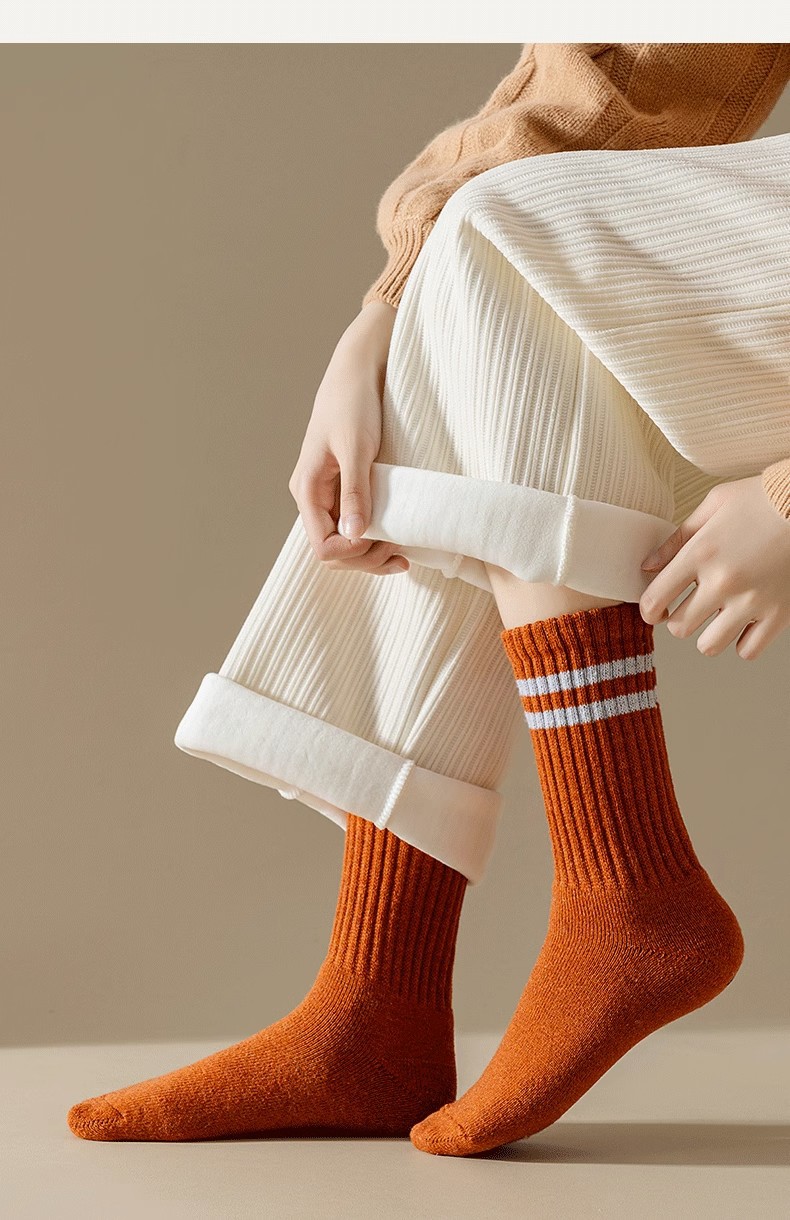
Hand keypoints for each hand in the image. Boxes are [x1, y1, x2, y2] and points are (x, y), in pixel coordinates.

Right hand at [288, 301, 410, 576]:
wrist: (358, 368)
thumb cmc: (353, 401)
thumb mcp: (356, 447)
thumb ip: (354, 491)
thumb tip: (352, 535)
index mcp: (308, 488)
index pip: (322, 547)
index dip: (351, 555)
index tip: (384, 543)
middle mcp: (313, 496)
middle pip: (332, 550)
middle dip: (364, 559)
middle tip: (401, 552)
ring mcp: (328, 493)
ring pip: (344, 542)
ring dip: (370, 553)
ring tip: (402, 549)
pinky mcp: (344, 486)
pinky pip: (354, 524)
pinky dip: (375, 536)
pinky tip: (398, 536)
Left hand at [638, 475, 789, 659]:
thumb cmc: (763, 498)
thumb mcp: (715, 504)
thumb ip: (678, 537)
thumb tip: (648, 566)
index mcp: (701, 553)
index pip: (655, 599)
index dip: (649, 610)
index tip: (656, 610)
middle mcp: (724, 581)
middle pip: (680, 628)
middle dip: (679, 620)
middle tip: (691, 608)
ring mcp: (752, 601)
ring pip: (710, 646)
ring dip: (708, 635)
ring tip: (718, 618)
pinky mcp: (779, 614)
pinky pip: (748, 651)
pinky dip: (743, 642)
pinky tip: (745, 623)